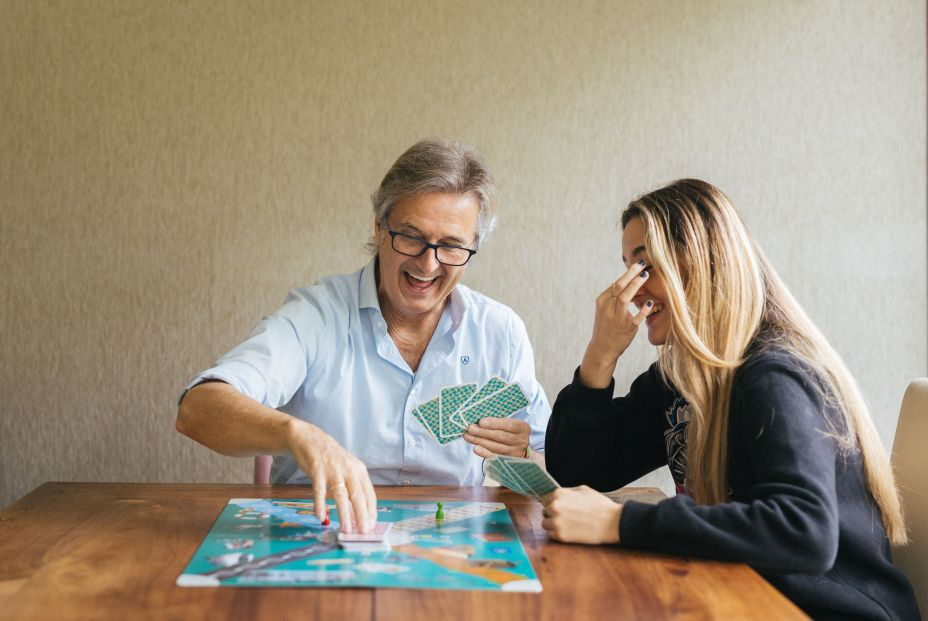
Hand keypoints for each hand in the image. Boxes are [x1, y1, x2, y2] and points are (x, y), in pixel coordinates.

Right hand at [285, 419, 376, 533]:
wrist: (310, 439)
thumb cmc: (330, 458)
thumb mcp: (347, 469)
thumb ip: (352, 489)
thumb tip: (356, 514)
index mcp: (359, 470)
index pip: (369, 494)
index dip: (371, 511)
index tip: (371, 526)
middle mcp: (349, 470)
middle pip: (358, 496)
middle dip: (362, 515)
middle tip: (363, 532)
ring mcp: (333, 470)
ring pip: (341, 495)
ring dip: (344, 514)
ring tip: (346, 529)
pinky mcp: (317, 470)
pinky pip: (319, 490)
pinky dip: (320, 504)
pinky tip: (320, 516)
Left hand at [463, 417, 530, 458]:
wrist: (517, 449)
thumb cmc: (509, 432)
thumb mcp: (508, 425)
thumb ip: (497, 423)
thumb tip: (478, 422)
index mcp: (523, 428)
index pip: (509, 425)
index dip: (494, 423)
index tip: (481, 422)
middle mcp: (522, 441)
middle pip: (501, 436)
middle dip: (483, 432)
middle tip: (470, 428)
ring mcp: (517, 453)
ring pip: (497, 447)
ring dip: (480, 441)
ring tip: (468, 437)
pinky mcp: (509, 462)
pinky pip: (495, 458)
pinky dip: (484, 453)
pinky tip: (476, 448)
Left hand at [541, 486, 622, 543]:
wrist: (611, 522)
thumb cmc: (599, 505)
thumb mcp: (583, 490)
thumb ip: (567, 492)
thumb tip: (557, 495)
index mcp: (559, 494)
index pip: (545, 499)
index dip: (552, 503)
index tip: (560, 507)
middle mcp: (555, 507)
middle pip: (545, 511)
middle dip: (553, 514)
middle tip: (566, 517)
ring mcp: (557, 522)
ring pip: (545, 524)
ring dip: (553, 524)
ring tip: (567, 525)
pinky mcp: (561, 536)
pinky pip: (551, 535)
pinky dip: (557, 534)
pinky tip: (569, 531)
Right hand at [580, 261, 653, 387]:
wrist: (602, 348)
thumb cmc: (607, 326)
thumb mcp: (605, 309)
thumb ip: (614, 296)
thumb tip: (626, 280)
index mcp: (602, 301)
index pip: (616, 283)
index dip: (628, 273)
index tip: (638, 265)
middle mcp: (607, 308)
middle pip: (619, 286)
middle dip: (631, 273)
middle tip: (642, 263)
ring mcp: (616, 318)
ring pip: (625, 297)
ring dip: (636, 284)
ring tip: (646, 275)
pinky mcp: (627, 328)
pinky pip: (636, 316)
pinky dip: (643, 308)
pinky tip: (650, 302)